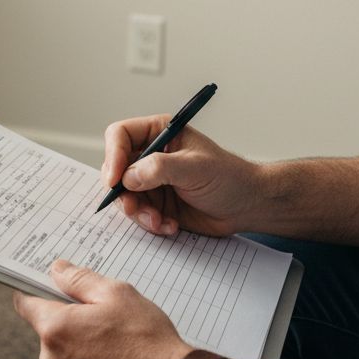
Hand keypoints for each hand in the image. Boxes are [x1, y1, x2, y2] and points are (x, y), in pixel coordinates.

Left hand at [14, 259, 191, 358]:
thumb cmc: (147, 341)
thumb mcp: (117, 294)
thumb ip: (80, 279)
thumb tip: (58, 270)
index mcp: (56, 329)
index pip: (26, 303)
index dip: (36, 291)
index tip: (48, 286)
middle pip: (49, 331)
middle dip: (70, 320)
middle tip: (103, 316)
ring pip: (65, 355)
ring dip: (82, 346)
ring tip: (116, 343)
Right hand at [102, 115, 260, 236]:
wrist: (246, 206)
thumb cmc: (229, 177)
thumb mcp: (195, 168)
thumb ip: (160, 168)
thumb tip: (128, 176)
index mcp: (159, 133)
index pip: (120, 135)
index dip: (113, 155)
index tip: (114, 180)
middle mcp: (151, 155)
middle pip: (116, 169)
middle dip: (123, 193)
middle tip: (134, 209)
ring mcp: (152, 180)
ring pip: (124, 196)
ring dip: (139, 213)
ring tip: (159, 221)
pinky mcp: (156, 203)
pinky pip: (139, 214)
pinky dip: (150, 223)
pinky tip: (170, 225)